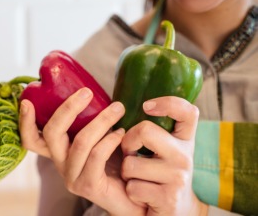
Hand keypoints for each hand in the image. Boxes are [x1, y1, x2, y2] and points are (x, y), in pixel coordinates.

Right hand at [19, 87, 145, 214]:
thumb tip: (92, 90)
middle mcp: (60, 165)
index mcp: (58, 152)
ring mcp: (72, 177)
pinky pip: (96, 156)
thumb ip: (91, 121)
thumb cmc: (120, 163)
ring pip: (79, 142)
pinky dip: (110, 139)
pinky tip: (122, 132)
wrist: (137, 197)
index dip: (25, 122)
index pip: (32, 139)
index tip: (27, 102)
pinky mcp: (88, 186)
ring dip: (101, 120)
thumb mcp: (100, 137)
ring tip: (118, 108)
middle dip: (68, 108)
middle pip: (51, 134)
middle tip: (87, 92)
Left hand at [121, 96, 207, 215]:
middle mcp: (185, 156)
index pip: (187, 112)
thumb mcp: (163, 150)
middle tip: (131, 154)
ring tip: (139, 179)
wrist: (176, 212)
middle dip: (127, 142)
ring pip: (131, 164)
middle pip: (145, 130)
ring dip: (126, 173)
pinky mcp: (168, 197)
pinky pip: (132, 187)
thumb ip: (154, 129)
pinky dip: (131, 191)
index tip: (146, 106)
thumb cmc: (159, 176)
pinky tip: (143, 195)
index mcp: (184, 140)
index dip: (168, 103)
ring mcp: (179, 177)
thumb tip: (121, 104)